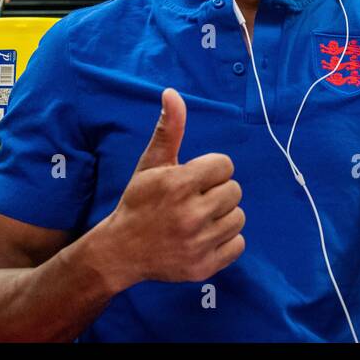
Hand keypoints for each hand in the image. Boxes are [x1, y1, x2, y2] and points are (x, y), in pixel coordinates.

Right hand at [94, 88, 245, 291]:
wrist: (120, 252)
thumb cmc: (139, 202)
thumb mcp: (151, 164)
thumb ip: (168, 129)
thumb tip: (172, 93)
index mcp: (178, 184)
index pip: (225, 165)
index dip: (210, 170)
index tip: (192, 179)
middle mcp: (190, 214)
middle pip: (234, 191)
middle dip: (216, 192)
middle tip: (193, 201)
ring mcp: (198, 243)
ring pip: (239, 217)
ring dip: (222, 216)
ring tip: (198, 219)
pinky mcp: (204, 266)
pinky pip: (239, 244)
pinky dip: (226, 241)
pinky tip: (204, 237)